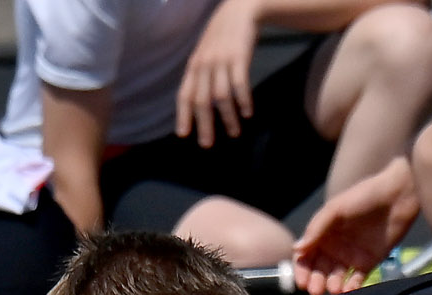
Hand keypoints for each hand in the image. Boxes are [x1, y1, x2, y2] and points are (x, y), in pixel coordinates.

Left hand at [174, 0, 259, 145]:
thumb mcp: (204, 54)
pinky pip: (240, 84)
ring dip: (228, 117)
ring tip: (234, 132)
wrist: (239, 12)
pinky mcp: (238, 58)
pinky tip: (247, 113)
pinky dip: (243, 100)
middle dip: (204, 124)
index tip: (184, 134)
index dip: (183, 115)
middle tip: (207, 144)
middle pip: (201, 101)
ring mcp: (221, 62)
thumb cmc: (221, 38)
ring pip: (220, 96)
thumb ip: (200, 76)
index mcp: (193, 67)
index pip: (184, 95)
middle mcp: (204, 66)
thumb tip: (199, 104)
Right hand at [291, 163, 419, 294]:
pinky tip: (348, 290)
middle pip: (319, 270)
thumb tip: (296, 248)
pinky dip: (351, 287)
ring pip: (335, 278)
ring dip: (332, 286)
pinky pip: (356, 280)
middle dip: (316, 282)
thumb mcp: (336, 209)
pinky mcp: (368, 263)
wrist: (397, 196)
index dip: (302, 270)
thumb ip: (316, 228)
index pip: (306, 256)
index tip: (302, 281)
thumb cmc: (364, 196)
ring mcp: (350, 256)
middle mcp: (333, 247)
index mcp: (322, 234)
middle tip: (316, 290)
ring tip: (334, 289)